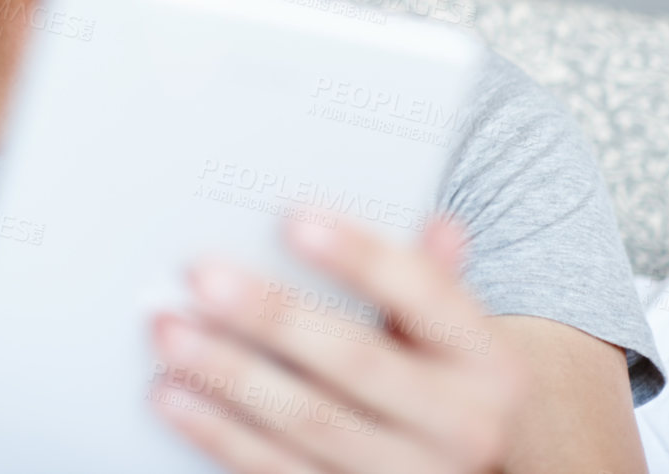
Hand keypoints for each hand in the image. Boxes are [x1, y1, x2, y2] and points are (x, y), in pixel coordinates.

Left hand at [151, 214, 524, 473]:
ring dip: (229, 376)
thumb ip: (434, 275)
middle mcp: (458, 424)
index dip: (360, 257)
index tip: (295, 220)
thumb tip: (433, 222)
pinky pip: (278, 472)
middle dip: (273, 317)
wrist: (497, 470)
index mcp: (486, 361)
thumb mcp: (461, 329)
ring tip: (172, 333)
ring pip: (309, 422)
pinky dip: (220, 434)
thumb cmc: (451, 377)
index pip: (423, 294)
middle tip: (202, 279)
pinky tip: (176, 397)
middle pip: (355, 360)